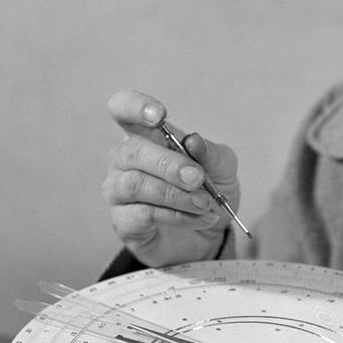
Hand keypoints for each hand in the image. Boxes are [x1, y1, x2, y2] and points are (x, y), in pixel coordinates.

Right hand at [101, 89, 241, 266]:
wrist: (210, 235)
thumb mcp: (223, 169)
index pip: (123, 109)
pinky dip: (177, 216)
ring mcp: (119, 191)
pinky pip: (142, 214)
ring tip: (204, 203)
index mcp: (145, 136)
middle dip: (170, 164)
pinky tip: (199, 219)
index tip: (160, 117)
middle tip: (198, 179)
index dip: (135, 107)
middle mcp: (124, 160)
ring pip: (135, 185)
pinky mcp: (123, 222)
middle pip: (132, 152)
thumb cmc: (208, 192)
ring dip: (175, 194)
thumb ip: (212, 154)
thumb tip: (193, 141)